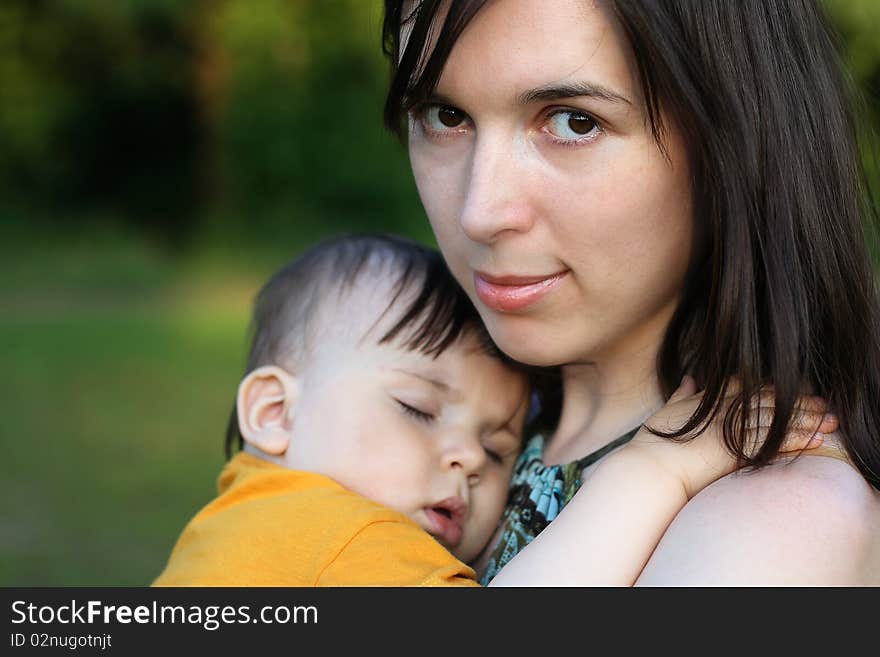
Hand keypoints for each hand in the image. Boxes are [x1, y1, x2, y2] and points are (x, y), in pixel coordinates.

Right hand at [625, 376, 837, 499]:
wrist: (651, 468)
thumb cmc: (655, 443)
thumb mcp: (668, 411)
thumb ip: (682, 393)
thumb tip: (690, 378)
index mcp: (708, 399)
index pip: (748, 387)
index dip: (773, 388)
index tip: (792, 390)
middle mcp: (722, 409)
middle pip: (768, 400)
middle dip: (797, 402)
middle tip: (824, 403)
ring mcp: (730, 427)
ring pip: (776, 418)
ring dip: (806, 419)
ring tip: (830, 420)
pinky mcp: (735, 447)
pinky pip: (774, 440)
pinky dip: (797, 439)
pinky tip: (817, 439)